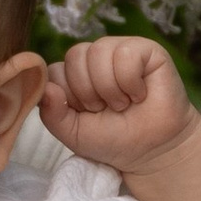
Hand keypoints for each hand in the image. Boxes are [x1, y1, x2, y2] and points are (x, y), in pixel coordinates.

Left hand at [41, 35, 199, 175]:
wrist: (152, 151)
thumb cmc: (113, 139)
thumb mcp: (73, 133)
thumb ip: (52, 113)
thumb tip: (48, 88)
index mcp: (75, 73)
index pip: (55, 69)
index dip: (68, 96)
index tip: (87, 114)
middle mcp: (95, 57)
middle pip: (74, 55)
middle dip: (88, 92)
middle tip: (107, 109)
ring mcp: (120, 50)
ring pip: (98, 51)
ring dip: (109, 88)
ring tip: (123, 103)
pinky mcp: (147, 50)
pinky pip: (125, 53)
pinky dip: (129, 81)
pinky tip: (139, 94)